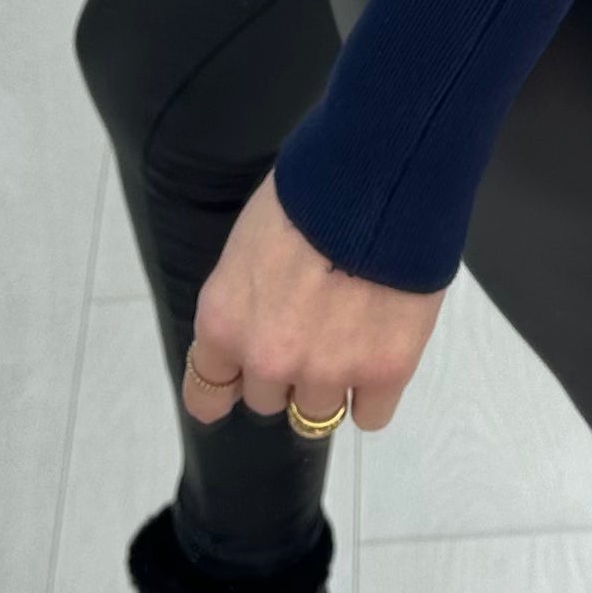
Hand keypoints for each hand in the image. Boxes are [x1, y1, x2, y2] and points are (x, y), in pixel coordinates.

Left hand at [183, 168, 447, 434]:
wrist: (381, 178)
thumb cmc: (309, 192)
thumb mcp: (250, 244)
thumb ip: (246, 300)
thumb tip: (261, 319)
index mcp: (224, 324)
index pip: (206, 394)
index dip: (227, 386)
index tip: (240, 381)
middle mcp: (268, 360)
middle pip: (268, 402)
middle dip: (287, 371)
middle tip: (315, 326)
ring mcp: (328, 372)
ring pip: (318, 413)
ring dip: (332, 382)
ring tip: (354, 333)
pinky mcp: (385, 372)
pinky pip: (372, 414)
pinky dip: (376, 390)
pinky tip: (382, 351)